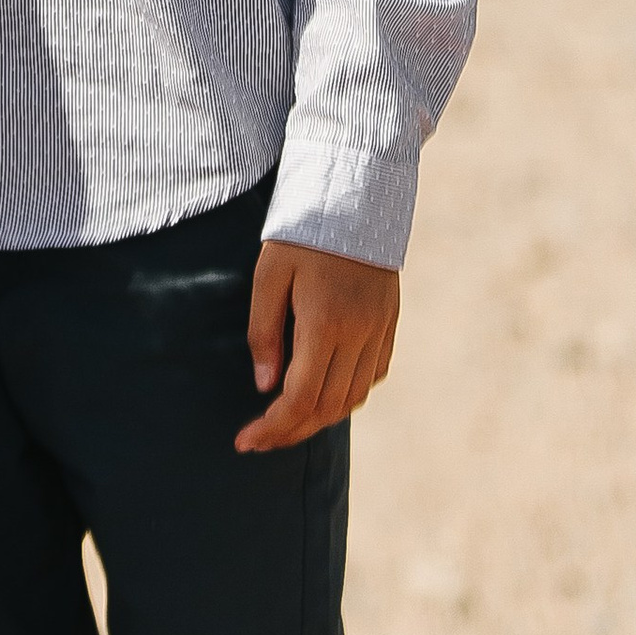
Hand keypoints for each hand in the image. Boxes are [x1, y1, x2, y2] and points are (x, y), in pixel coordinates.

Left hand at [236, 239, 400, 452]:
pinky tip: (325, 392)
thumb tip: (264, 386)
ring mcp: (380, 329)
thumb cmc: (302, 229)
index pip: (300, 399)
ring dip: (320, 418)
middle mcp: (359, 334)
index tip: (245, 442)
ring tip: (288, 421)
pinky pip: (374, 375)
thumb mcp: (268, 272)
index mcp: (325, 323)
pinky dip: (349, 394)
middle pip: (328, 408)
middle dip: (292, 431)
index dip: (273, 428)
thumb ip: (264, 331)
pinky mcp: (390, 321)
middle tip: (260, 438)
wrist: (355, 191)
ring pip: (354, 398)